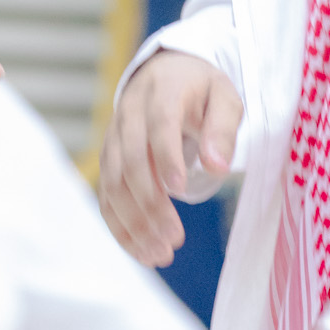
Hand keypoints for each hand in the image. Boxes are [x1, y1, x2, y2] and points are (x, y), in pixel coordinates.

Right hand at [99, 51, 242, 266]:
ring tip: (159, 255)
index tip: (180, 189)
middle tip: (173, 240)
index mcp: (162, 92)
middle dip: (149, 203)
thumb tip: (218, 167)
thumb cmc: (200, 91)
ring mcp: (113, 137)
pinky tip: (141, 251)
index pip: (159, 124)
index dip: (166, 156)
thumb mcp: (224, 97)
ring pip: (112, 183)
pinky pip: (106, 195)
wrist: (163, 74)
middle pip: (130, 160)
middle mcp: (129, 114)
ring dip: (132, 222)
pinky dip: (119, 226)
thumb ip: (222, 129)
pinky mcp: (108, 159)